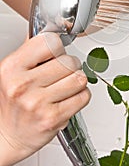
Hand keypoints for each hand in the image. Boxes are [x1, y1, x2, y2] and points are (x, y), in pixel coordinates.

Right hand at [0, 33, 89, 165]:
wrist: (7, 136)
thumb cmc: (12, 103)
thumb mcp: (13, 72)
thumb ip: (30, 50)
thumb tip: (48, 29)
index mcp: (11, 68)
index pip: (51, 42)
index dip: (57, 48)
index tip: (55, 55)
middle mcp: (22, 85)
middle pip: (69, 61)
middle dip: (69, 66)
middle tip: (60, 74)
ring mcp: (38, 103)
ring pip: (79, 78)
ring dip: (76, 81)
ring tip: (64, 87)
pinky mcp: (53, 118)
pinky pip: (84, 96)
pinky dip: (80, 96)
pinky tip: (67, 99)